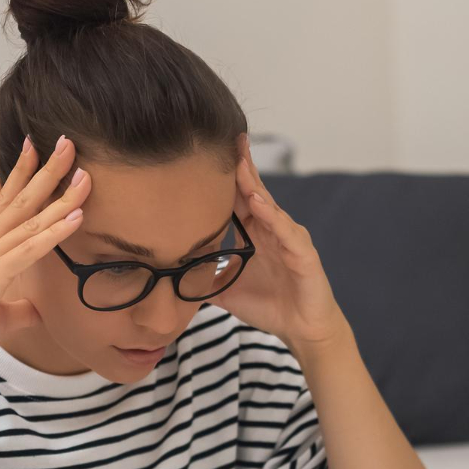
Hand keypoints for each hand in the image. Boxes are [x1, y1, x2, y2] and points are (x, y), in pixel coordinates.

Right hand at [0, 135, 91, 382]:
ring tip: (84, 173)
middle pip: (18, 200)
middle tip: (66, 142)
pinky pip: (29, 249)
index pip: (5, 204)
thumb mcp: (0, 316)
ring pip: (28, 219)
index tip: (37, 149)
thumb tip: (38, 307)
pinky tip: (76, 217)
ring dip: (59, 195)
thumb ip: (20, 307)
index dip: (22, 175)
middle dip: (45, 170)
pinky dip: (55, 232)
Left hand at [209, 133, 348, 354]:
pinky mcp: (302, 253)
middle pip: (252, 191)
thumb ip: (201, 280)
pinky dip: (272, 216)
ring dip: (253, 184)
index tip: (204, 153)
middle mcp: (272, 229)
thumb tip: (166, 278)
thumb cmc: (269, 306)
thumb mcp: (226, 291)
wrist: (302, 331)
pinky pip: (286, 231)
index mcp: (254, 234)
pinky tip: (258, 203)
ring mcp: (288, 238)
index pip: (235, 198)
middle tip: (226, 137)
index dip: (222, 177)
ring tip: (238, 163)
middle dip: (239, 165)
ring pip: (268, 205)